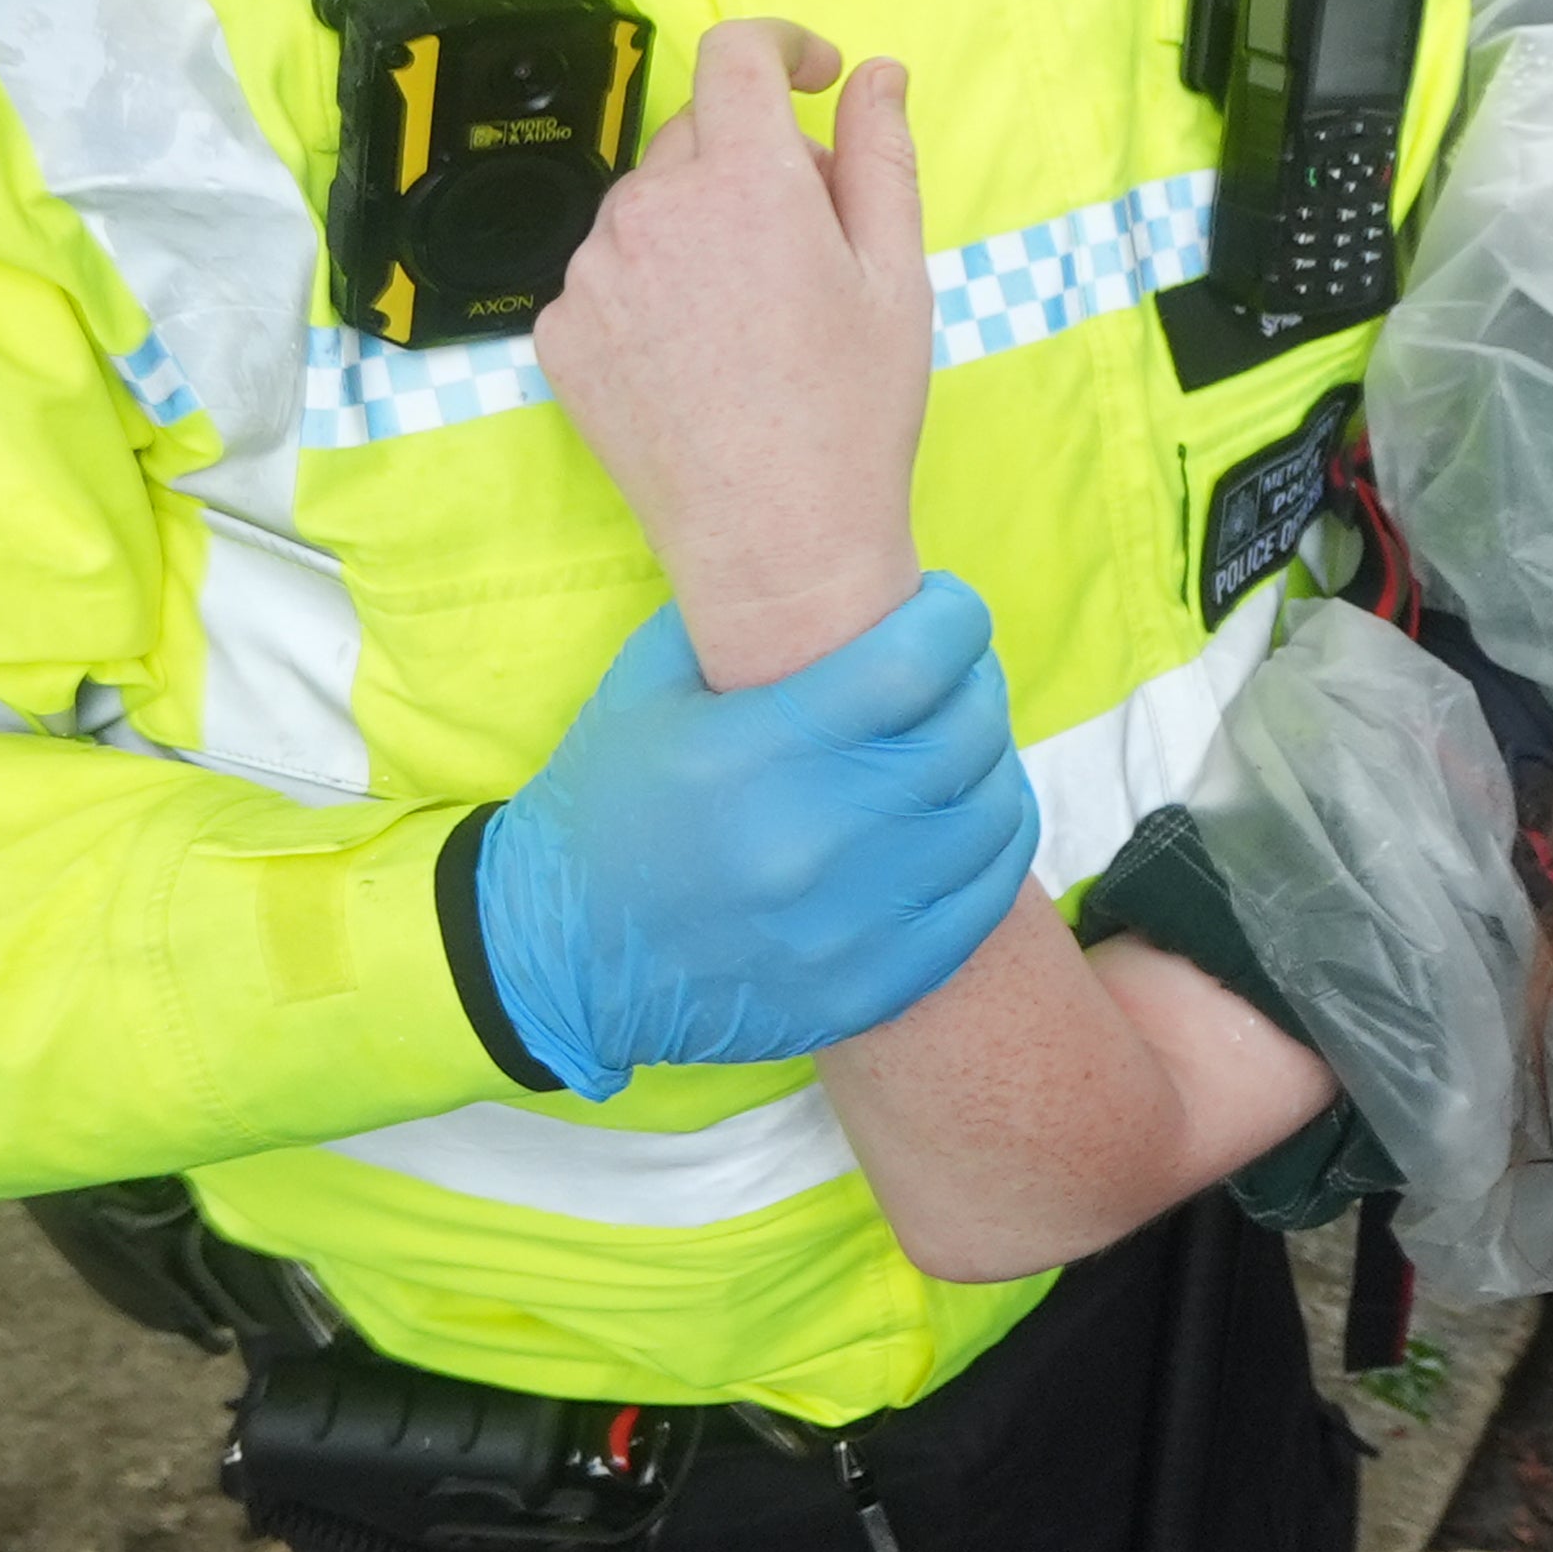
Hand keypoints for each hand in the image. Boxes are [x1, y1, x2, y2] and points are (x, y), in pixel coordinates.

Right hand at [468, 576, 1043, 1097]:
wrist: (559, 960)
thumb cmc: (606, 804)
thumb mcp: (649, 683)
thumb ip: (743, 617)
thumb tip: (839, 566)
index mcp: (752, 753)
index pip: (914, 662)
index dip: (953, 617)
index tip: (945, 606)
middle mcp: (810, 841)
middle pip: (964, 733)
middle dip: (975, 680)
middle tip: (956, 668)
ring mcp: (846, 925)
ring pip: (989, 812)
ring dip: (991, 757)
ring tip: (959, 736)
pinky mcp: (869, 984)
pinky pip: (984, 897)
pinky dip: (994, 839)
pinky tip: (968, 809)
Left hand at [535, 19, 934, 677]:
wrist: (774, 541)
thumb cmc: (852, 409)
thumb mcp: (898, 273)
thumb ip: (881, 154)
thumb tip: (875, 74)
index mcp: (746, 180)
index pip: (736, 54)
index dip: (780, 46)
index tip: (813, 78)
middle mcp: (652, 209)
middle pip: (695, 132)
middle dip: (753, 154)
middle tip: (810, 235)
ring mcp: (593, 273)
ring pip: (648, 202)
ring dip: (698, 219)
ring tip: (751, 312)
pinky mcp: (558, 332)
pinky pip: (608, 270)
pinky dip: (652, 283)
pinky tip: (699, 352)